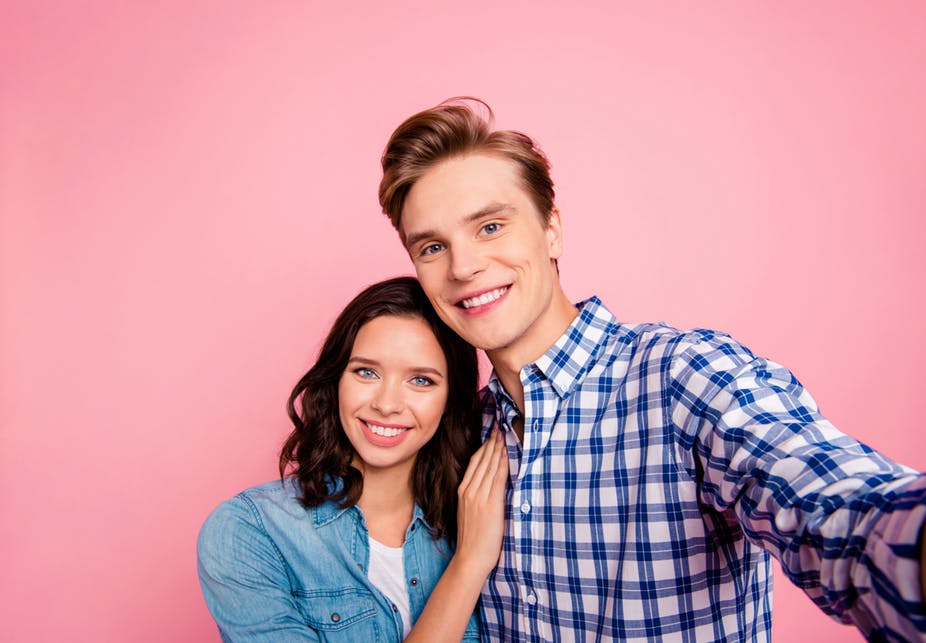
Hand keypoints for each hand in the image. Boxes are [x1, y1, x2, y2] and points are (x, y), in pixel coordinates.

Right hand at [455, 428, 508, 576]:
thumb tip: (488, 485)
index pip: (475, 461)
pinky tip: (506, 452)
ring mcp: (479, 495)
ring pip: (490, 465)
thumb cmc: (473, 539)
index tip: (492, 433)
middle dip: (492, 441)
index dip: (485, 446)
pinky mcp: (490, 503)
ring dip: (498, 447)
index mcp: (463, 491)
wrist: (470, 558)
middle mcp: (469, 490)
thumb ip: (477, 497)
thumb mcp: (470, 512)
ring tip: (504, 432)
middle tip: (499, 424)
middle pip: (482, 459)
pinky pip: (497, 477)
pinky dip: (502, 462)